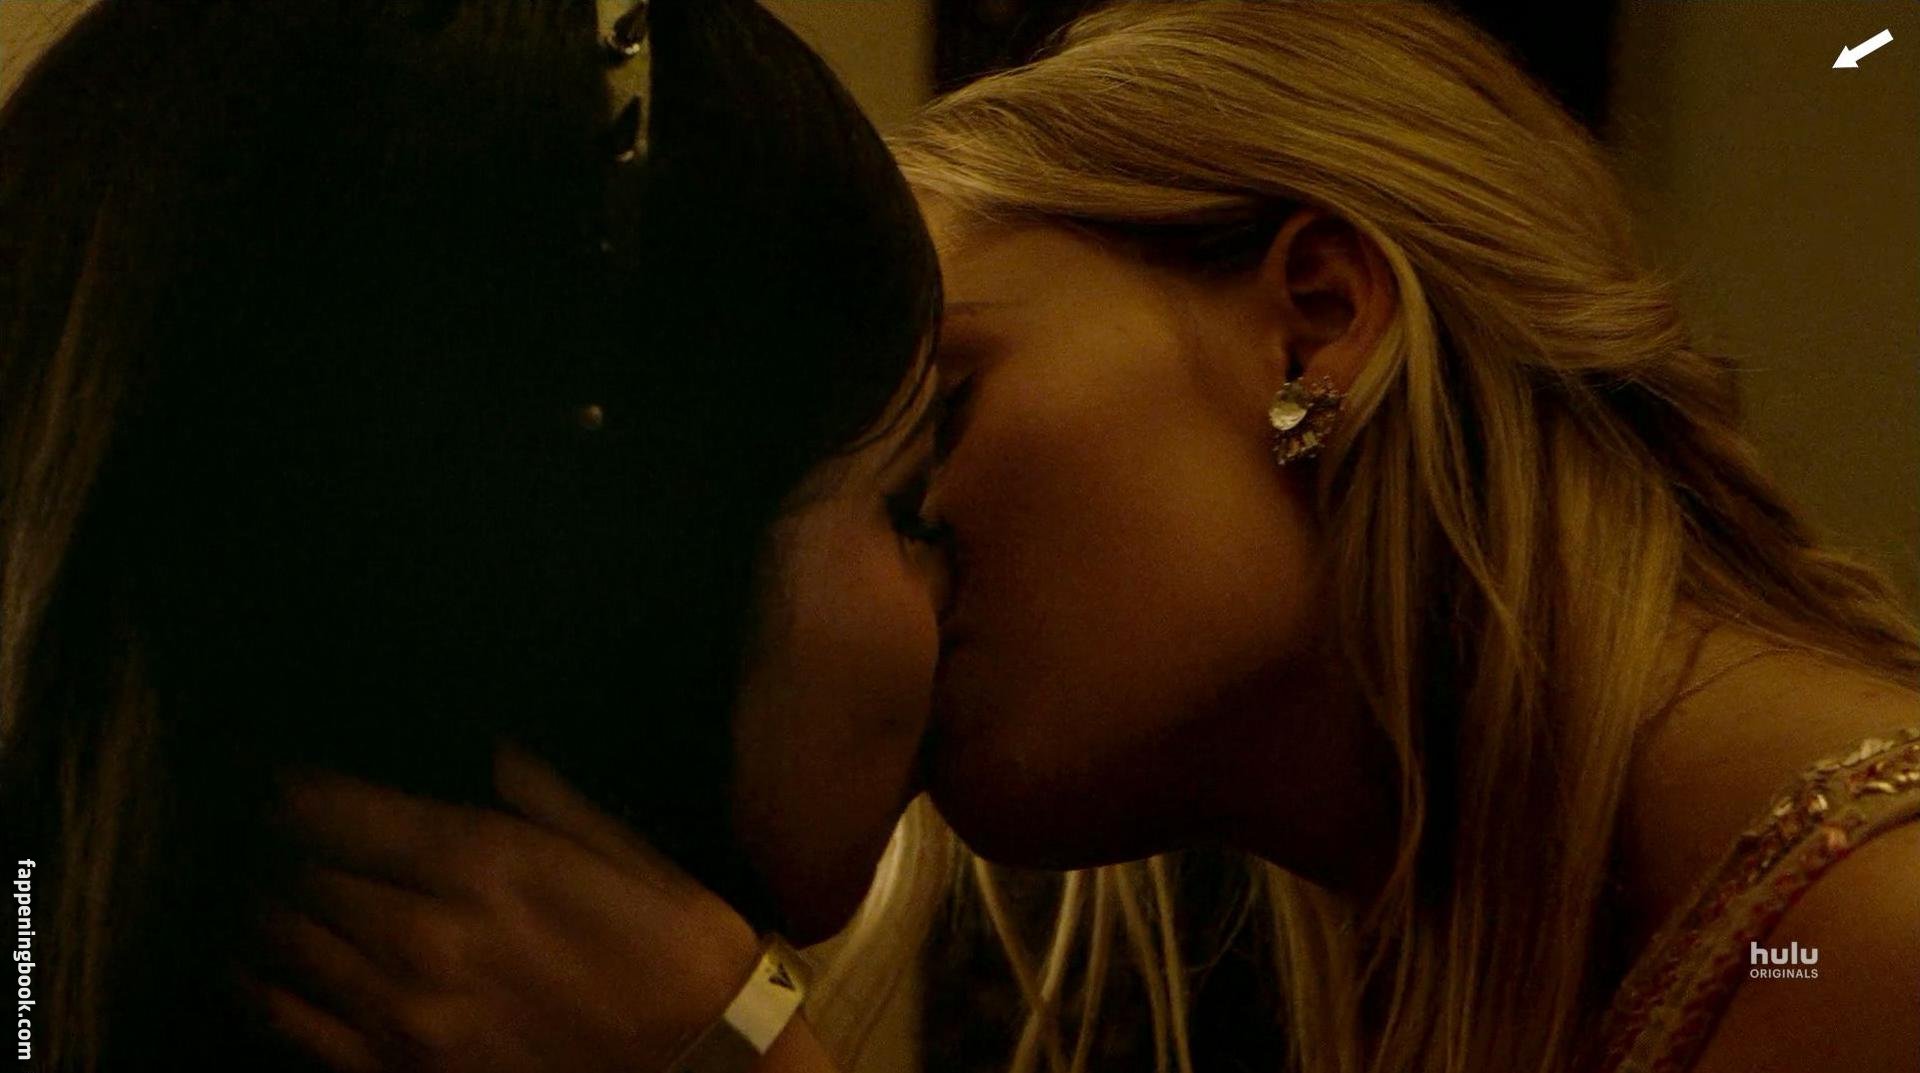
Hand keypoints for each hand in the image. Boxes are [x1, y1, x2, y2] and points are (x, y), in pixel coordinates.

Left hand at [244, 745, 764, 1072]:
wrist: (702, 1063)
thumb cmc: (674, 947)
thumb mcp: (621, 851)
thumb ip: (540, 796)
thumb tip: (487, 750)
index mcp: (482, 862)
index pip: (334, 811)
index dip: (294, 791)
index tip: (284, 782)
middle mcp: (428, 933)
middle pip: (303, 873)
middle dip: (286, 849)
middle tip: (281, 836)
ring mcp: (408, 1011)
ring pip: (289, 943)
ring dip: (269, 911)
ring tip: (270, 891)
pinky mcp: (404, 1072)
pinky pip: (294, 1023)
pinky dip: (263, 989)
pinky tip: (255, 968)